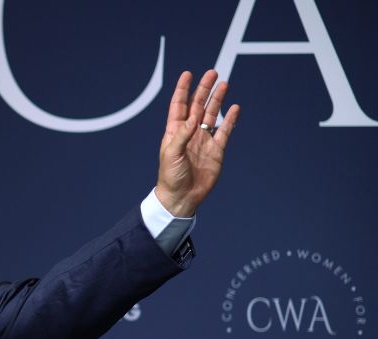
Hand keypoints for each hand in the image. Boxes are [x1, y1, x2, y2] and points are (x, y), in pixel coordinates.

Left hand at [155, 70, 240, 217]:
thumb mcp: (171, 154)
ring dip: (217, 100)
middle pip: (198, 105)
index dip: (183, 89)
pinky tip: (235, 108)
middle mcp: (190, 132)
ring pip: (212, 114)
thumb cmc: (170, 176)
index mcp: (175, 131)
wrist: (182, 197)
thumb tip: (193, 119)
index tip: (188, 74)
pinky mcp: (216, 150)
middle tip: (212, 73)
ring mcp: (204, 140)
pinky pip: (225, 131)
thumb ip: (182, 135)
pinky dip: (230, 119)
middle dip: (204, 89)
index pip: (179, 105)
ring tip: (224, 84)